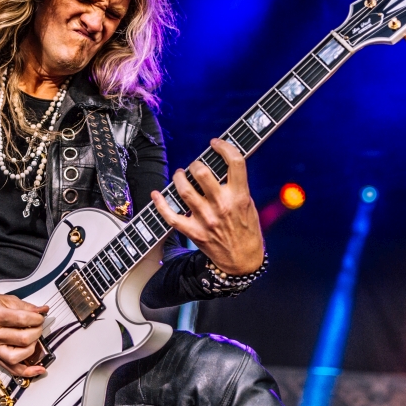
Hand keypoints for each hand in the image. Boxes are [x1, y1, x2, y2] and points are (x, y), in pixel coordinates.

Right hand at [0, 293, 49, 378]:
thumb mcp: (6, 300)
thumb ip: (26, 306)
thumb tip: (42, 311)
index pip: (22, 320)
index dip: (37, 318)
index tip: (39, 317)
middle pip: (22, 339)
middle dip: (36, 331)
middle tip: (37, 326)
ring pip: (18, 356)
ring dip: (32, 348)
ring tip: (33, 340)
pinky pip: (12, 369)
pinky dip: (27, 371)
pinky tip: (38, 369)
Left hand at [151, 138, 264, 274]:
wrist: (243, 261)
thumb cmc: (247, 230)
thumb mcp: (248, 204)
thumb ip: (235, 186)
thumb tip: (219, 164)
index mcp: (239, 197)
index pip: (235, 162)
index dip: (224, 147)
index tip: (216, 143)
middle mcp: (222, 206)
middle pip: (202, 173)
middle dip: (195, 164)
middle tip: (195, 166)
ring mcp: (206, 220)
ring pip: (184, 191)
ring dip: (179, 178)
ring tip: (179, 175)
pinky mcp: (194, 232)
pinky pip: (171, 216)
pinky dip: (160, 204)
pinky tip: (157, 194)